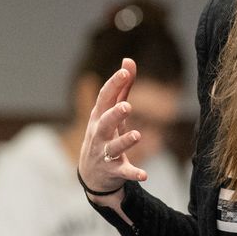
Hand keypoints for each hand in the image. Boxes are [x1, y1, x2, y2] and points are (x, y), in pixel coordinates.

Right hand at [79, 56, 149, 198]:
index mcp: (99, 117)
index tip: (125, 71)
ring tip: (137, 135)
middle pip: (105, 123)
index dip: (114, 84)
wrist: (92, 174)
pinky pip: (124, 172)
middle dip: (114, 115)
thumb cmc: (103, 135)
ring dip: (124, 141)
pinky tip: (145, 175)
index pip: (105, 98)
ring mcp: (105, 154)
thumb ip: (122, 88)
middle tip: (127, 106)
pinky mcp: (114, 170)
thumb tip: (128, 61)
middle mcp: (99, 135)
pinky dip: (133, 173)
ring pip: (114, 147)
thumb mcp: (110, 113)